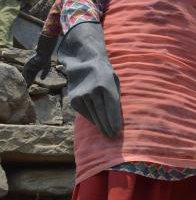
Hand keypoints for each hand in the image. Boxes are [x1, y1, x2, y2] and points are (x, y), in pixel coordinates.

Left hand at [22, 34, 57, 85]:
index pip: (32, 76)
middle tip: (27, 87)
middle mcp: (31, 67)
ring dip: (26, 80)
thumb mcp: (46, 68)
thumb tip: (42, 79)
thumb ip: (44, 74)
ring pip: (26, 74)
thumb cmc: (46, 59)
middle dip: (28, 81)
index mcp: (35, 68)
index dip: (31, 80)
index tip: (30, 85)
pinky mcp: (27, 64)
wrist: (44, 54)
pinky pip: (26, 72)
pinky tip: (28, 80)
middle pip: (28, 76)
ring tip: (27, 85)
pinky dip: (26, 76)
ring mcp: (29, 66)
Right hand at [58, 23, 122, 137]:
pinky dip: (91, 119)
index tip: (118, 131)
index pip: (111, 108)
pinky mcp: (74, 101)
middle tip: (113, 136)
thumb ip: (115, 96)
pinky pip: (85, 114)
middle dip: (108, 127)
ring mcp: (82, 97)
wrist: (83, 64)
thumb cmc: (104, 74)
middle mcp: (93, 92)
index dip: (114, 121)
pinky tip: (97, 124)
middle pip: (102, 115)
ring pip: (93, 116)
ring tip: (106, 134)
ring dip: (100, 126)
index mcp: (106, 87)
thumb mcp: (114, 81)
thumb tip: (117, 116)